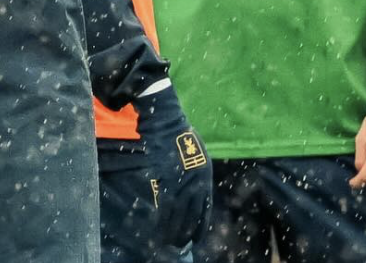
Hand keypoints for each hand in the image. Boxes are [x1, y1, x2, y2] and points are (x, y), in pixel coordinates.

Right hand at [137, 87, 211, 248]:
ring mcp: (182, 179)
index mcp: (206, 175)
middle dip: (186, 232)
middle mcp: (197, 180)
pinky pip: (165, 203)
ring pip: (179, 212)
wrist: (166, 119)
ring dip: (174, 229)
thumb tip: (188, 190)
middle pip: (192, 214)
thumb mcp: (196, 153)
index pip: (205, 208)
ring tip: (168, 242)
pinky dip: (163, 217)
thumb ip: (194, 173)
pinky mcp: (166, 176)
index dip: (200, 225)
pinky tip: (160, 227)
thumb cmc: (179, 132)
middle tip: (179, 246)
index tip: (195, 240)